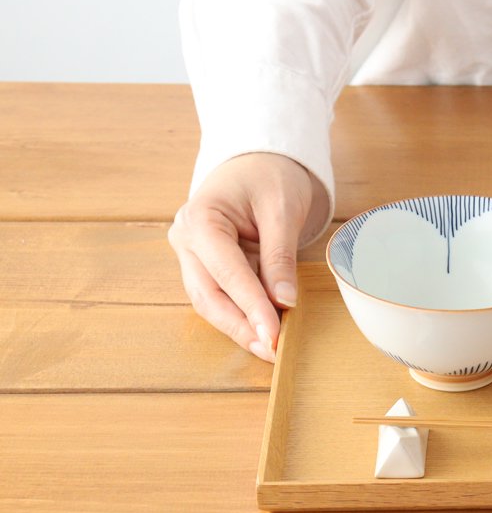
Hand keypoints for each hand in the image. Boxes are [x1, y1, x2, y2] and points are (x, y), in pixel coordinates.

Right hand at [168, 153, 314, 361]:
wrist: (259, 160)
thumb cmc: (270, 176)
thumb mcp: (282, 210)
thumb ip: (280, 256)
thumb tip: (284, 301)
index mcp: (200, 218)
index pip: (226, 272)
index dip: (251, 307)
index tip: (274, 335)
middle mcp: (186, 239)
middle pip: (209, 295)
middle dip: (241, 327)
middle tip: (273, 351)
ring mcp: (192, 254)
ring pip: (210, 301)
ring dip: (240, 327)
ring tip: (271, 349)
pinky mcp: (205, 265)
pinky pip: (220, 296)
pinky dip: (242, 314)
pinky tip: (265, 331)